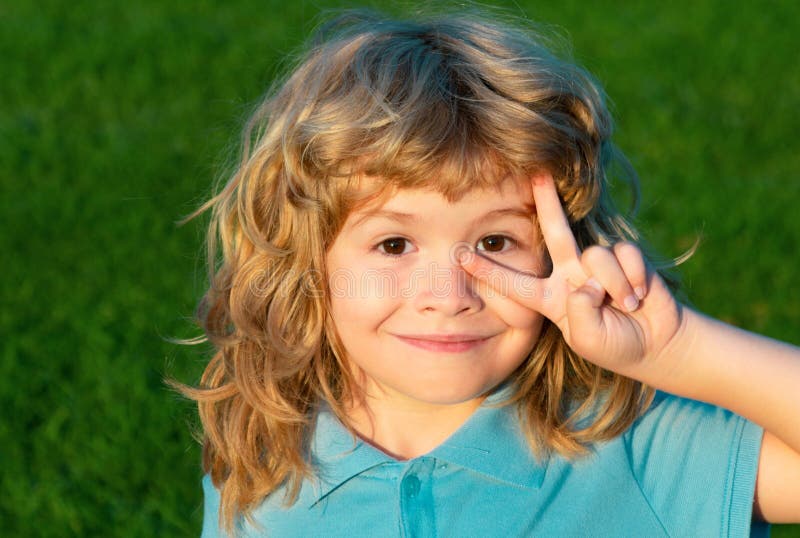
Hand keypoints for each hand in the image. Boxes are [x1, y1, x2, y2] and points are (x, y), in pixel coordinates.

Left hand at [458, 173, 683, 380]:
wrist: (657, 342)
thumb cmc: (614, 345)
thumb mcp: (587, 338)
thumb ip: (579, 312)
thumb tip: (587, 279)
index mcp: (550, 298)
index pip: (515, 283)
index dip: (488, 270)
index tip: (459, 255)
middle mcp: (570, 274)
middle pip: (554, 232)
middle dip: (547, 203)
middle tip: (537, 174)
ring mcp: (597, 264)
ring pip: (595, 256)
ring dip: (614, 284)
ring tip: (626, 306)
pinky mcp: (625, 257)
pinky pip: (623, 255)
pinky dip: (634, 277)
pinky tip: (640, 295)